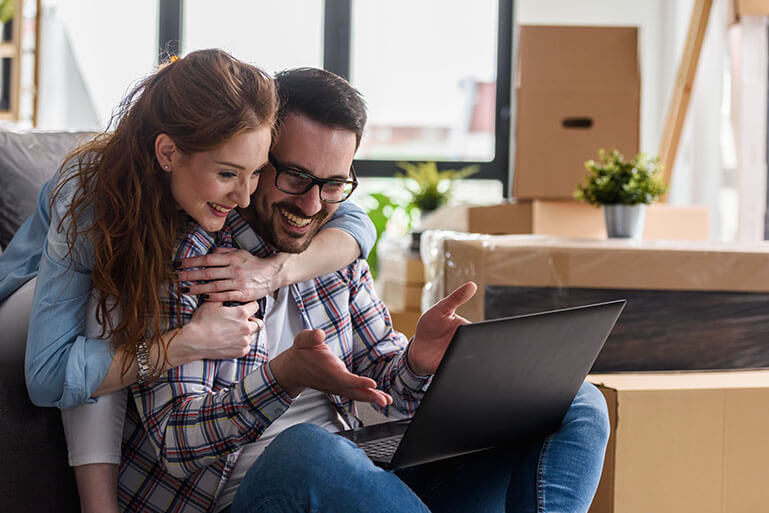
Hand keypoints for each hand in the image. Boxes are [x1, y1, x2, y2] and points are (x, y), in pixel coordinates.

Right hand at [168, 300, 262, 364]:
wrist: (194, 341)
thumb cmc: (202, 322)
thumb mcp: (212, 304)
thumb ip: (224, 297)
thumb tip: (227, 292)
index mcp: (242, 313)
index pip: (255, 306)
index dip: (250, 305)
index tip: (246, 307)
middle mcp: (246, 327)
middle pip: (258, 322)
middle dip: (251, 320)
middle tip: (241, 321)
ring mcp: (244, 341)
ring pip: (253, 335)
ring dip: (247, 332)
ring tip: (235, 331)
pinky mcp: (241, 352)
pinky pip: (247, 346)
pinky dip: (242, 343)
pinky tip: (232, 340)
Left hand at [176, 248, 289, 301]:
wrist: (273, 273)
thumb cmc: (254, 263)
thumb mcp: (239, 253)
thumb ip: (223, 253)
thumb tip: (208, 254)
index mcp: (232, 258)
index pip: (207, 259)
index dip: (192, 262)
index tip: (179, 264)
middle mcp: (234, 269)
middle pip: (207, 272)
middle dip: (190, 275)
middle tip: (176, 277)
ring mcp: (238, 282)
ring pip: (214, 286)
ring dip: (198, 288)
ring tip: (184, 290)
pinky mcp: (243, 294)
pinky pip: (225, 296)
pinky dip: (214, 297)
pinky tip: (203, 297)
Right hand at [269, 329, 392, 406]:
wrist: (293, 369)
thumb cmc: (301, 352)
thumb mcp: (303, 339)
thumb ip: (311, 336)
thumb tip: (319, 334)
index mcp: (327, 369)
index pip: (344, 378)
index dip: (358, 382)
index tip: (372, 384)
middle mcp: (333, 381)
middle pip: (353, 391)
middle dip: (370, 396)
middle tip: (384, 400)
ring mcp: (336, 386)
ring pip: (355, 394)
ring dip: (371, 398)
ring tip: (386, 400)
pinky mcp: (339, 387)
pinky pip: (354, 393)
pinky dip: (366, 396)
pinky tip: (378, 397)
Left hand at [407, 282, 476, 375]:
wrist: (417, 349)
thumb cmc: (430, 326)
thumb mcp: (441, 309)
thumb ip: (455, 298)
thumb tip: (472, 285)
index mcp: (467, 330)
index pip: (480, 332)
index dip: (484, 333)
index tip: (482, 332)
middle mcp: (466, 344)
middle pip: (478, 347)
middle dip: (478, 347)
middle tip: (472, 343)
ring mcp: (458, 357)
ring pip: (470, 360)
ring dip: (468, 359)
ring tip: (460, 354)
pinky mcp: (450, 369)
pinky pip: (458, 370)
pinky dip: (458, 369)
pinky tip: (453, 366)